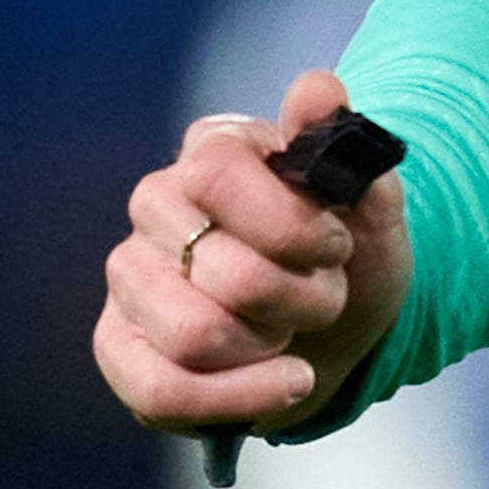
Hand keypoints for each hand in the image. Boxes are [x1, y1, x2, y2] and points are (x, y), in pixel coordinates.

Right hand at [93, 68, 410, 445]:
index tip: (335, 245)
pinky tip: (285, 384)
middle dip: (303, 301)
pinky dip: (241, 399)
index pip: (220, 175)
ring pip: (195, 336)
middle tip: (326, 295)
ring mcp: (129, 278)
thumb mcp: (369, 203)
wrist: (340, 324)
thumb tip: (318, 89)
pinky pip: (161, 392)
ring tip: (295, 334)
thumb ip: (344, 146)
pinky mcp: (118, 348)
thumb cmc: (347, 254)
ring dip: (272, 348)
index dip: (291, 227)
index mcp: (213, 150)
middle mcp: (155, 205)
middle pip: (226, 273)